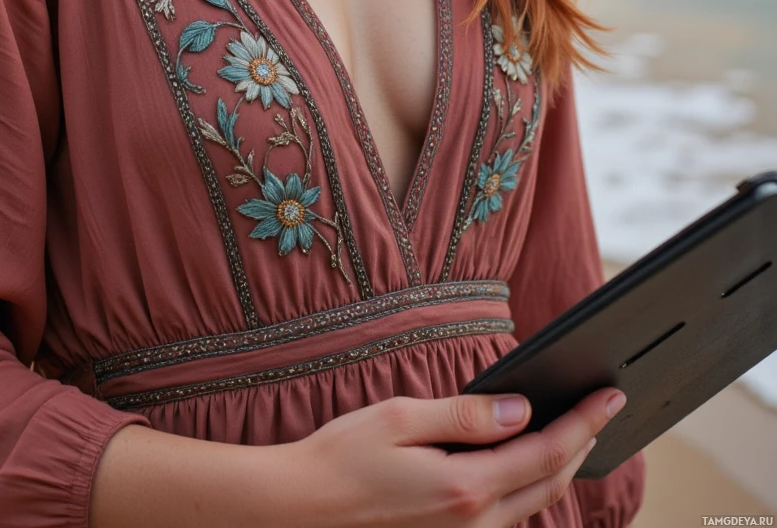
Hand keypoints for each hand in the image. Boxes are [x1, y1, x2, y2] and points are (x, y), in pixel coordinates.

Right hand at [289, 385, 625, 526]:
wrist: (299, 510)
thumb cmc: (340, 458)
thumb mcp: (400, 419)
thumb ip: (464, 416)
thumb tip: (519, 410)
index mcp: (464, 489)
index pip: (546, 452)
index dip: (583, 421)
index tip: (610, 396)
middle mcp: (471, 523)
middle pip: (549, 483)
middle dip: (582, 443)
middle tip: (603, 407)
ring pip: (531, 503)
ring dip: (559, 466)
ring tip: (575, 430)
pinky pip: (505, 514)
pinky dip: (528, 485)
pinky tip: (524, 462)